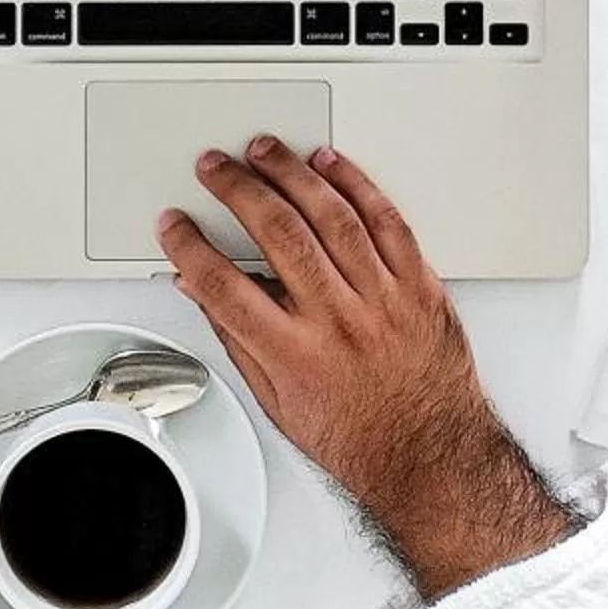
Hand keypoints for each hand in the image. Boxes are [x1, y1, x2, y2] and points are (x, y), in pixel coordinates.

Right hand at [158, 139, 572, 599]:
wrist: (433, 458)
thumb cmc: (360, 438)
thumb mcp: (278, 403)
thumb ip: (237, 340)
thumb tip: (201, 293)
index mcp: (294, 354)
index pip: (223, 286)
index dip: (189, 247)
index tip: (174, 224)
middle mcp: (337, 320)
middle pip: (276, 233)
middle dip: (237, 188)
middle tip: (215, 166)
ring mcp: (381, 299)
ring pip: (331, 215)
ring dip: (291, 173)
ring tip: (265, 150)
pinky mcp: (419, 285)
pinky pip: (387, 220)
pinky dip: (357, 185)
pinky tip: (331, 164)